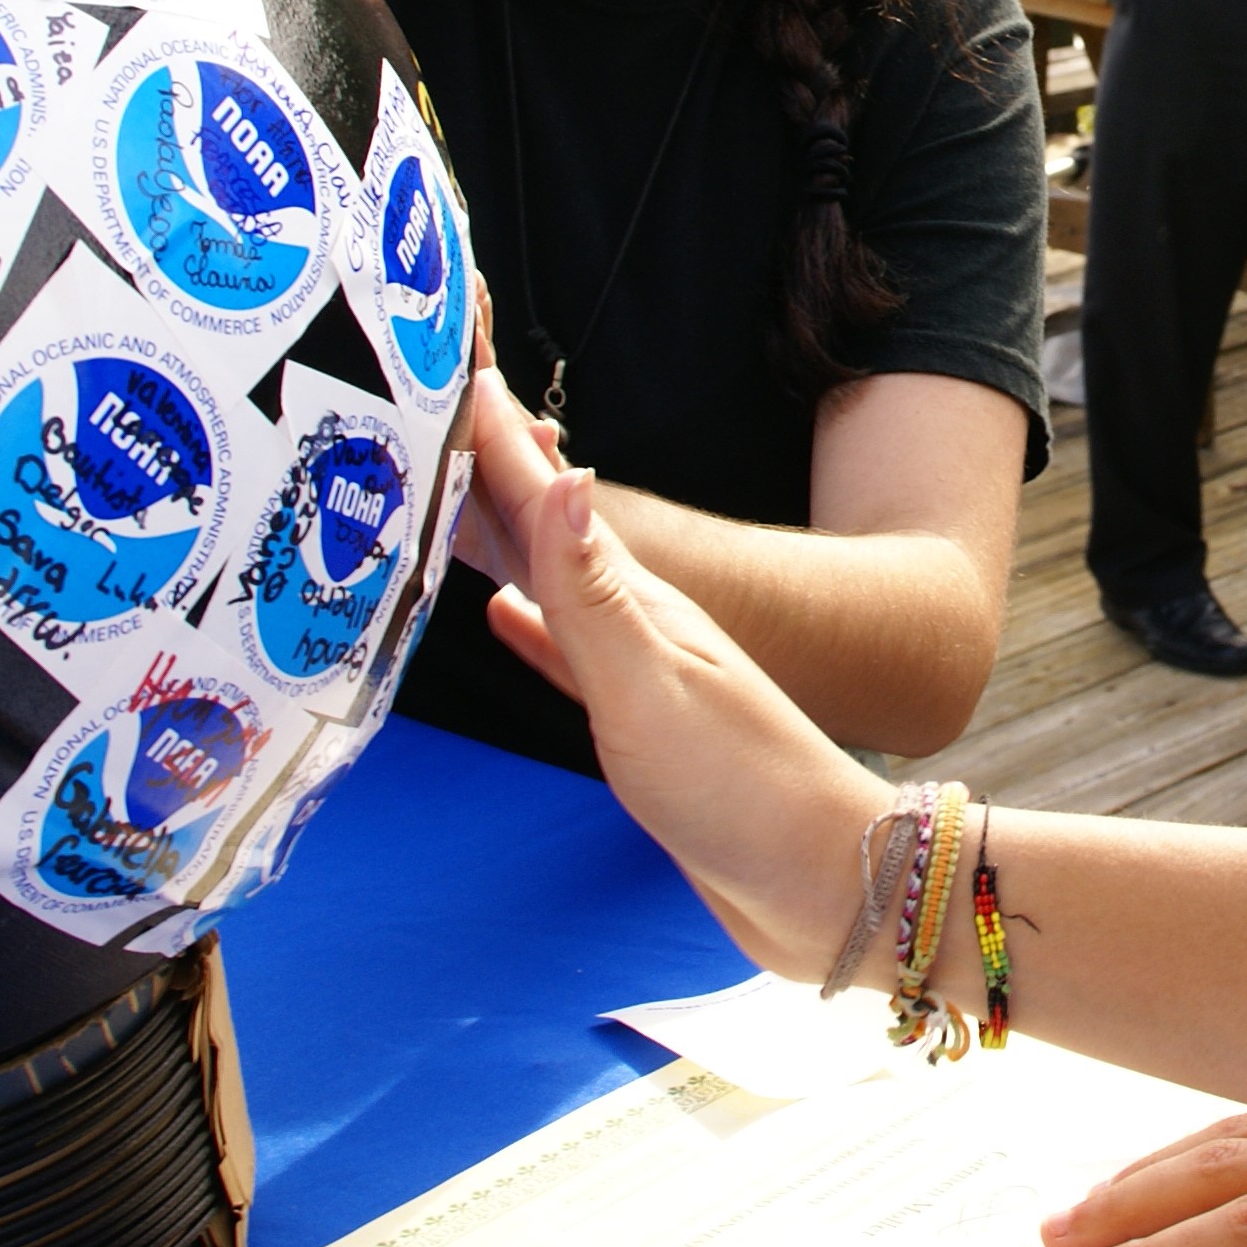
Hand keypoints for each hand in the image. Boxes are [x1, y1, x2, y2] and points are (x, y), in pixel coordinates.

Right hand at [466, 374, 889, 977]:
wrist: (820, 884)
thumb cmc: (744, 791)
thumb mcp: (654, 685)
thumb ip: (595, 594)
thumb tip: (561, 474)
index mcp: (635, 604)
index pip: (547, 500)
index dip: (492, 438)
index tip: (442, 362)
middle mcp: (636, 622)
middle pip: (544, 527)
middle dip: (487, 467)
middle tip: (427, 404)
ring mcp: (639, 670)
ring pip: (550, 583)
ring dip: (501, 536)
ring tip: (449, 493)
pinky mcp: (639, 725)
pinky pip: (565, 654)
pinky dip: (528, 627)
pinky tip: (500, 614)